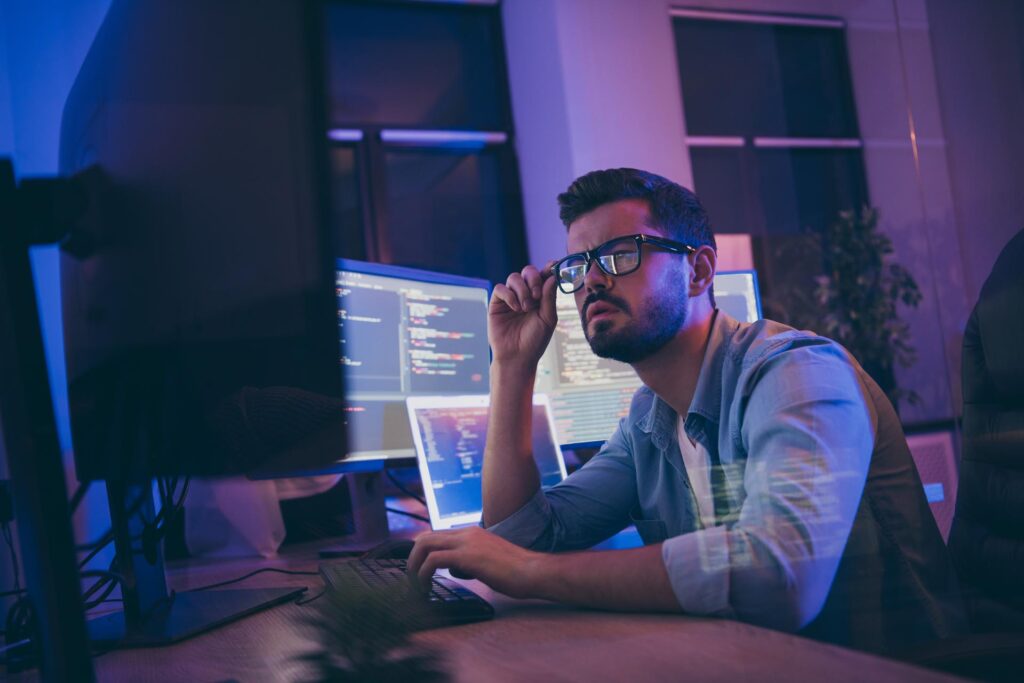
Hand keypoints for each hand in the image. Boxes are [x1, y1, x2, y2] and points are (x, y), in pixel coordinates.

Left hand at [406, 527, 539, 598]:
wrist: (533, 571)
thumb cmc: (516, 571)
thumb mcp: (488, 560)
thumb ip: (470, 560)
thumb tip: (456, 568)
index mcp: (472, 533)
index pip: (436, 534)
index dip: (422, 551)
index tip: (418, 568)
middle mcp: (467, 533)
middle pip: (425, 536)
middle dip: (412, 557)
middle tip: (412, 578)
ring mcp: (467, 543)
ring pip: (424, 544)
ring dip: (414, 565)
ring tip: (415, 584)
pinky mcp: (468, 556)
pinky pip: (434, 560)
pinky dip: (423, 573)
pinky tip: (426, 587)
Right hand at [489, 263, 557, 364]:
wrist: (517, 357)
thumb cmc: (535, 341)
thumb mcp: (547, 319)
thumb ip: (549, 298)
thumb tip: (552, 276)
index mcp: (540, 296)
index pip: (543, 275)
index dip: (548, 268)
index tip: (553, 265)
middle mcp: (525, 294)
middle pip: (528, 271)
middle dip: (534, 279)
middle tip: (537, 296)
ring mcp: (510, 298)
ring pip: (514, 277)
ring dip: (522, 290)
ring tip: (526, 308)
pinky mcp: (497, 303)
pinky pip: (501, 288)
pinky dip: (510, 295)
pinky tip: (516, 308)